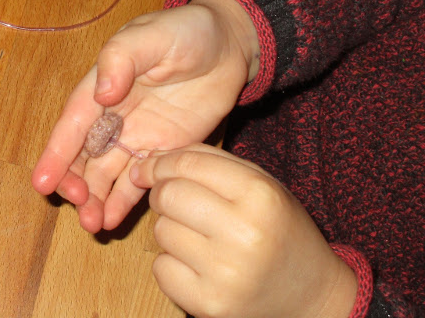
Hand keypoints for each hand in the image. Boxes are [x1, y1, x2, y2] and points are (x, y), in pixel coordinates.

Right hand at [31, 0, 259, 231]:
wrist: (229, 45)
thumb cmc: (185, 31)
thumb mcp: (150, 34)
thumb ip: (121, 58)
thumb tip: (101, 94)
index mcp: (102, 86)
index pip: (73, 124)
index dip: (56, 153)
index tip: (42, 181)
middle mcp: (113, 116)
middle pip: (84, 155)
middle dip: (74, 182)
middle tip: (77, 204)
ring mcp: (137, 136)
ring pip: (107, 174)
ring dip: (95, 199)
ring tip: (92, 224)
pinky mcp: (163, 151)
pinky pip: (140, 180)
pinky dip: (124, 201)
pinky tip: (112, 221)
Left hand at [129, 144, 356, 317]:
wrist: (312, 296)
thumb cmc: (278, 230)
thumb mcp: (259, 184)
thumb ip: (207, 162)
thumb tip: (148, 157)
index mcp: (260, 196)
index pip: (189, 165)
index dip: (159, 163)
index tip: (147, 168)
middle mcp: (245, 233)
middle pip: (168, 196)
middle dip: (162, 194)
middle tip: (174, 202)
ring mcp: (226, 273)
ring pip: (161, 231)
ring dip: (169, 229)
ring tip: (198, 237)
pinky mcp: (210, 303)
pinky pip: (161, 268)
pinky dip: (171, 263)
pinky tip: (197, 265)